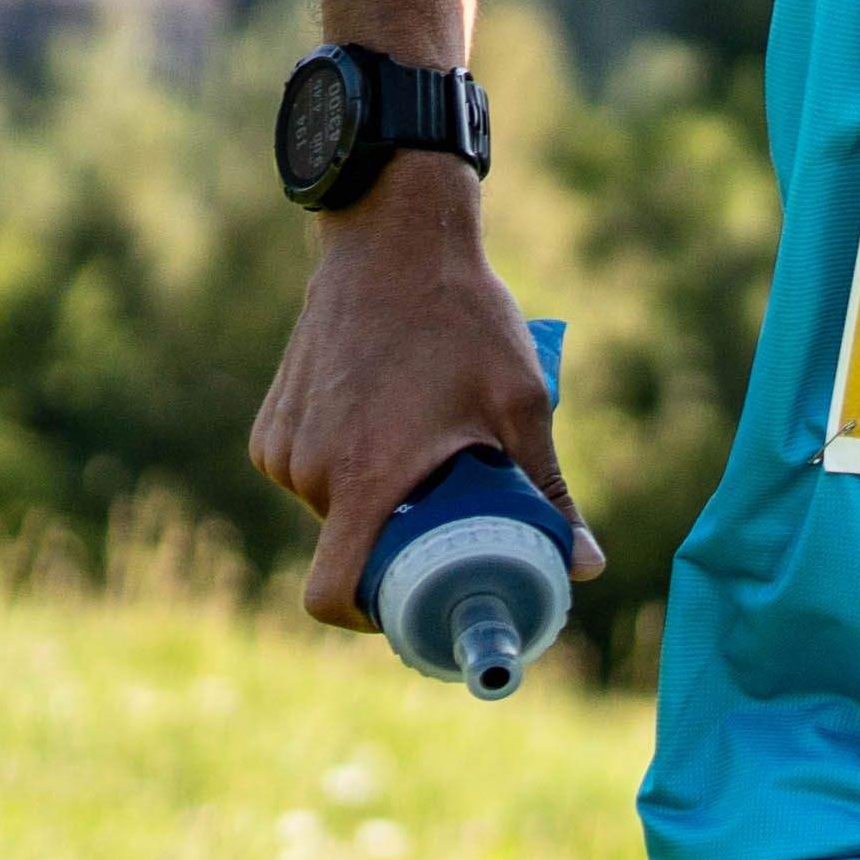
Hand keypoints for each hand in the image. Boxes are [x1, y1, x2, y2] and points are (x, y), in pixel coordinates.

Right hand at [249, 167, 603, 628]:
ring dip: (368, 499)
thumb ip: (548, 492)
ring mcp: (282, 445)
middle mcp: (310, 470)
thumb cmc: (463, 319)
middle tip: (444, 517)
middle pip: (345, 548)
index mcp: (365, 479)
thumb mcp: (520, 405)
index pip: (331, 593)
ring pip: (327, 509)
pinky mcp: (271, 422)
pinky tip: (381, 424)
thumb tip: (588, 567)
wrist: (392, 240)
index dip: (365, 619)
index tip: (406, 609)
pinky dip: (339, 468)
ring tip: (419, 451)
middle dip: (391, 544)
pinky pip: (305, 472)